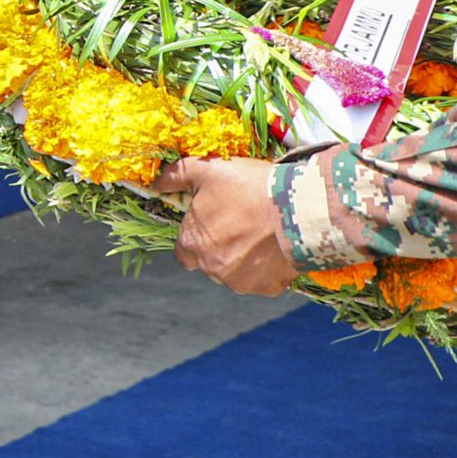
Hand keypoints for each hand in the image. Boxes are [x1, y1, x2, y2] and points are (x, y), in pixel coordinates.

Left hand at [155, 156, 297, 295]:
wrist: (298, 208)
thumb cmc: (248, 187)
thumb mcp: (207, 170)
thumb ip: (176, 176)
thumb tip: (157, 184)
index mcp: (192, 245)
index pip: (183, 253)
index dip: (196, 238)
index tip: (212, 225)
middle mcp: (211, 269)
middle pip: (210, 263)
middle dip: (220, 248)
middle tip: (241, 224)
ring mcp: (241, 281)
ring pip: (235, 273)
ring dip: (243, 259)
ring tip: (260, 234)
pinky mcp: (268, 287)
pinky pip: (263, 280)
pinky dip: (268, 269)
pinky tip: (276, 247)